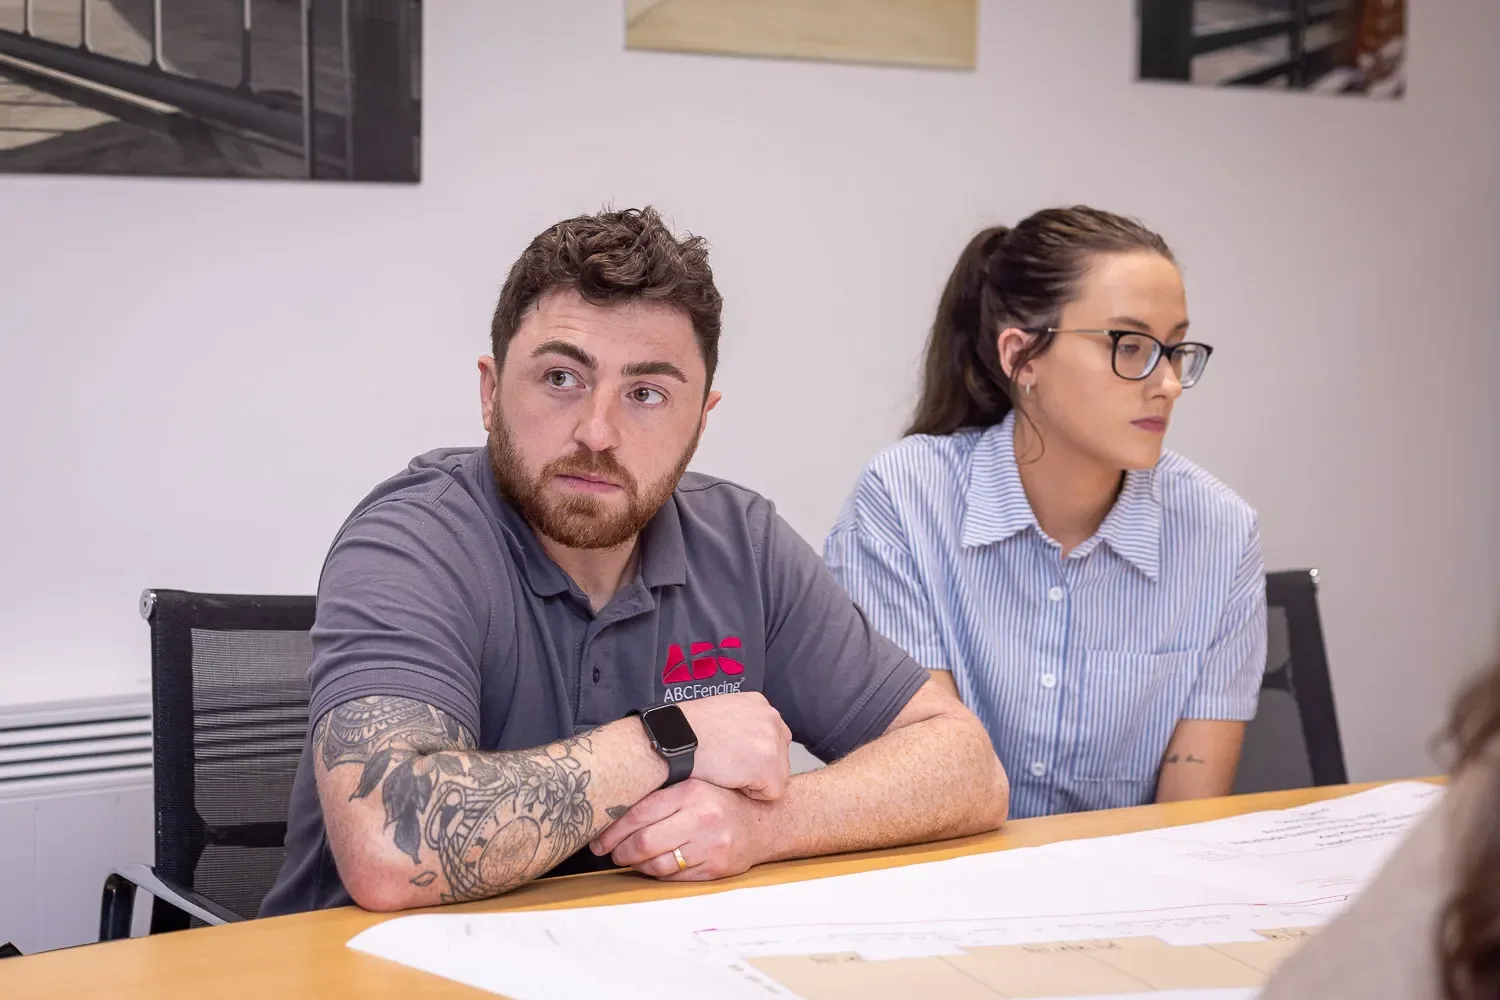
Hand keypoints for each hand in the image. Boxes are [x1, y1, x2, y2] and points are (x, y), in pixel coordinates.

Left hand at [589, 779, 770, 880]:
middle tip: (611, 853)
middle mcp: (701, 818)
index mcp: (690, 792)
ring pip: (656, 864)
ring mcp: (709, 846)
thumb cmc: (721, 803)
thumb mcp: (694, 786)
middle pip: (644, 842)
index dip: (613, 830)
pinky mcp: (715, 868)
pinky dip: (657, 874)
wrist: (762, 823)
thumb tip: (614, 810)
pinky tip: (652, 867)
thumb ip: (661, 796)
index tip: (600, 839)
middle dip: (620, 851)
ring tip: (630, 860)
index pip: (640, 814)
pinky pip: (674, 877)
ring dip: (636, 866)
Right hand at [676, 691, 792, 800]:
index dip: (753, 755)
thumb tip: (747, 744)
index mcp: (758, 703)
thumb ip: (741, 724)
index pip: (773, 737)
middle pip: (780, 757)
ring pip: (777, 776)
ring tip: (726, 771)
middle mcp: (770, 717)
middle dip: (758, 768)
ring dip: (754, 781)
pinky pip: (771, 793)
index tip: (732, 756)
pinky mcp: (769, 765)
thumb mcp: (719, 715)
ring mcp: (772, 740)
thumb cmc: (685, 732)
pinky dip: (751, 794)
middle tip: (728, 766)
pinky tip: (728, 780)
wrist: (672, 740)